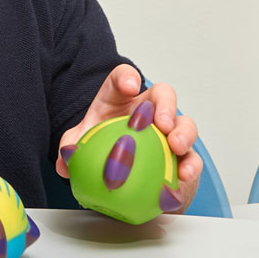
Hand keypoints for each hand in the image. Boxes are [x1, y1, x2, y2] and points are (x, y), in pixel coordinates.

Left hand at [55, 65, 202, 207]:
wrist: (123, 179)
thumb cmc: (104, 151)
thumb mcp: (83, 147)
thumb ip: (71, 149)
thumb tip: (66, 159)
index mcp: (121, 101)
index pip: (123, 79)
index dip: (127, 78)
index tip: (129, 87)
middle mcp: (149, 111)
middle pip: (163, 95)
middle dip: (166, 104)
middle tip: (162, 123)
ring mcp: (169, 133)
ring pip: (185, 123)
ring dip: (184, 133)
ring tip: (177, 146)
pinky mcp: (182, 158)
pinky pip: (192, 158)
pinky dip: (191, 165)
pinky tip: (184, 174)